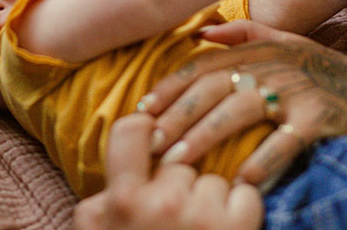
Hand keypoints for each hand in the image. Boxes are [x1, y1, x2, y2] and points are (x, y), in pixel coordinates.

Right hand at [74, 113, 263, 229]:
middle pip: (181, 162)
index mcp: (122, 201)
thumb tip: (113, 176)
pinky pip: (246, 194)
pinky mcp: (236, 228)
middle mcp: (161, 201)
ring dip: (211, 201)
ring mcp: (200, 215)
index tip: (155, 135)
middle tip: (175, 219)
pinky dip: (241, 212)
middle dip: (182, 185)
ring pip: (214, 179)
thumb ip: (100, 204)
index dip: (146, 127)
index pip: (132, 131)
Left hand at [139, 21, 346, 187]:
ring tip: (178, 162)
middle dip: (177, 115)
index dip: (170, 87)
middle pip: (213, 89)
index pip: (202, 66)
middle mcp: (270, 67)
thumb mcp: (283, 40)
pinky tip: (238, 180)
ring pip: (239, 111)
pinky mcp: (317, 119)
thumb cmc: (320, 67)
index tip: (143, 110)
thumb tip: (200, 31)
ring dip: (204, 136)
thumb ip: (241, 35)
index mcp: (256, 51)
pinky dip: (261, 161)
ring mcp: (293, 93)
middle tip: (151, 143)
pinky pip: (284, 142)